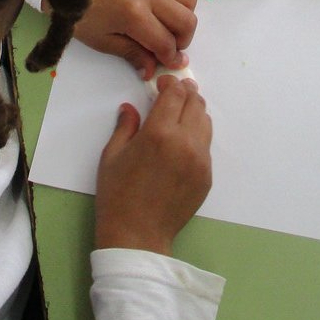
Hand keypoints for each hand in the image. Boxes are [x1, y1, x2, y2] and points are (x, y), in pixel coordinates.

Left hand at [71, 0, 196, 80]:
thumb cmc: (80, 14)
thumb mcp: (102, 40)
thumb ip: (132, 53)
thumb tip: (152, 70)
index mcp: (134, 15)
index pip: (166, 42)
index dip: (170, 58)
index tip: (168, 64)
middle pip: (187, 20)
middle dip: (183, 40)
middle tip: (169, 47)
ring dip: (184, 15)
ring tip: (168, 25)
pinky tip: (161, 3)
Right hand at [95, 77, 211, 254]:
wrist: (138, 236)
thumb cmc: (118, 195)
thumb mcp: (112, 156)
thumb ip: (125, 126)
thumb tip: (131, 108)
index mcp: (159, 133)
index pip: (175, 93)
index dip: (170, 84)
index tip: (162, 85)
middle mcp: (185, 142)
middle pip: (195, 102)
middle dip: (185, 93)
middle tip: (173, 95)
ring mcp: (200, 160)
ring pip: (205, 122)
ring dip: (194, 112)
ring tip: (180, 116)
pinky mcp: (207, 176)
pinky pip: (206, 146)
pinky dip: (197, 136)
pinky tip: (182, 143)